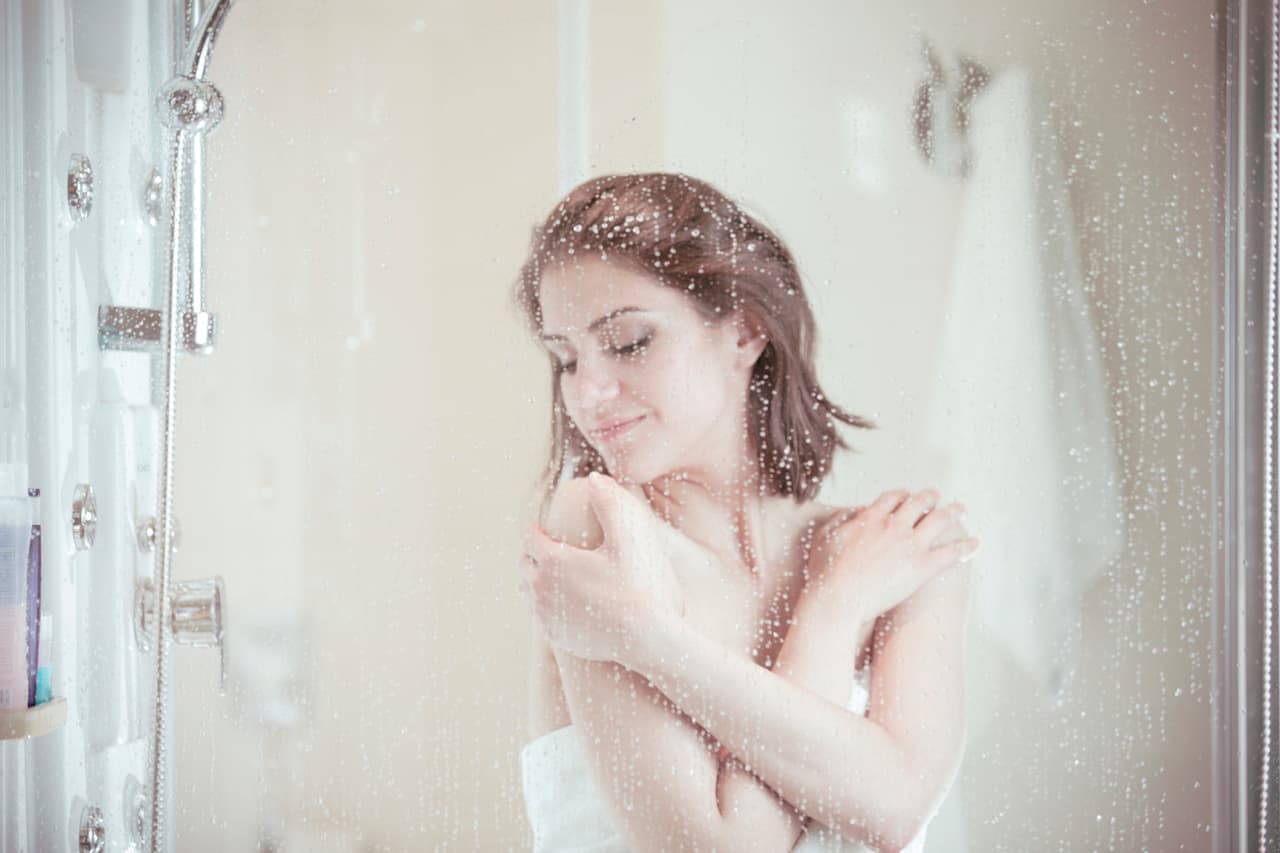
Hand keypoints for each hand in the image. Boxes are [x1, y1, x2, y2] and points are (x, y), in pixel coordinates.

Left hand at [519, 473, 688, 664]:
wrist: (645, 637)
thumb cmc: (638, 584)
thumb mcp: (628, 537)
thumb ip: (610, 502)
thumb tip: (594, 478)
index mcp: (552, 561)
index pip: (531, 538)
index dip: (536, 529)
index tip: (543, 526)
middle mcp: (542, 589)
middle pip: (524, 566)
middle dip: (531, 554)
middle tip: (542, 548)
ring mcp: (547, 617)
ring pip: (528, 593)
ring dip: (535, 580)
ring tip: (547, 574)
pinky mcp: (557, 637)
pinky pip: (542, 617)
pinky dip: (547, 605)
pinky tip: (561, 603)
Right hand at [802, 488, 978, 619]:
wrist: (839, 598)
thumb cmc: (826, 572)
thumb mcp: (824, 537)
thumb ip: (840, 519)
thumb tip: (853, 511)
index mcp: (871, 517)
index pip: (892, 498)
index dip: (902, 495)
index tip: (907, 495)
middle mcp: (894, 525)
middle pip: (918, 503)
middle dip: (929, 496)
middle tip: (937, 494)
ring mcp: (910, 545)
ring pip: (939, 520)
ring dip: (952, 511)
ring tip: (960, 508)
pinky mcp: (923, 567)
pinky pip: (952, 553)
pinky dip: (966, 546)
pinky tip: (976, 542)